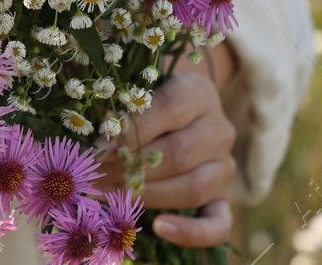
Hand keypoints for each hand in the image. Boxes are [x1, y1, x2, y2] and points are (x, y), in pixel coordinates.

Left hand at [103, 61, 238, 247]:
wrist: (181, 111)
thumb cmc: (147, 98)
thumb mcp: (136, 90)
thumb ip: (121, 109)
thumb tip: (99, 148)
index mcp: (198, 91)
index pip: (169, 108)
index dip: (132, 130)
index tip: (98, 149)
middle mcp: (219, 128)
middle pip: (179, 153)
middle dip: (132, 168)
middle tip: (96, 176)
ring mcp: (224, 166)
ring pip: (194, 187)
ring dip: (148, 195)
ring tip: (112, 195)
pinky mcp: (223, 198)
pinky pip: (218, 224)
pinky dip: (191, 232)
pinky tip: (160, 227)